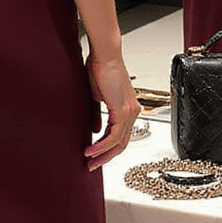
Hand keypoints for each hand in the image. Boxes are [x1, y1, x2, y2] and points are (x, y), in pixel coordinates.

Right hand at [85, 52, 138, 168]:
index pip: (120, 135)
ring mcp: (130, 112)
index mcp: (127, 107)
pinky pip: (114, 136)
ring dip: (102, 155)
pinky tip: (90, 151)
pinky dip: (101, 146)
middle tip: (92, 167)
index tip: (93, 157)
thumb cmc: (100, 69)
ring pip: (119, 143)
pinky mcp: (123, 110)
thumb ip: (97, 115)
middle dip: (106, 158)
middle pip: (122, 143)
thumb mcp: (96, 97)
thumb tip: (96, 131)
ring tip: (89, 162)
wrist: (104, 55)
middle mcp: (132, 111)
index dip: (107, 149)